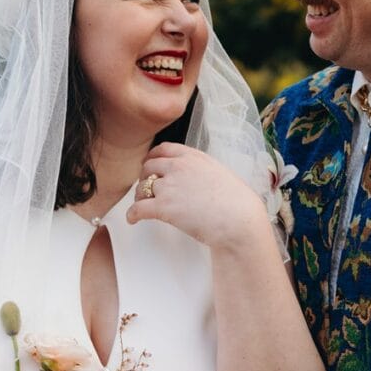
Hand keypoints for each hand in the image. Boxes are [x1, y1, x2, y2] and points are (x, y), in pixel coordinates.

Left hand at [127, 141, 266, 250]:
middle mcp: (178, 167)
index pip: (164, 150)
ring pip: (141, 188)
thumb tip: (194, 180)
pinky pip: (138, 208)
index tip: (150, 166)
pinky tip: (132, 220)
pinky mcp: (163, 207)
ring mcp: (169, 186)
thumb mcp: (220, 174)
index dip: (152, 158)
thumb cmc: (236, 203)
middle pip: (148, 168)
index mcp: (193, 157)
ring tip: (143, 207)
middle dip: (145, 178)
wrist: (239, 220)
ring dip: (140, 198)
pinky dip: (132, 215)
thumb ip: (201, 171)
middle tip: (146, 190)